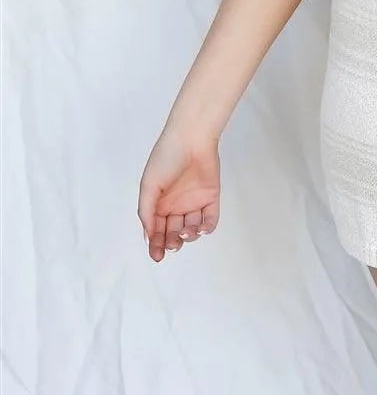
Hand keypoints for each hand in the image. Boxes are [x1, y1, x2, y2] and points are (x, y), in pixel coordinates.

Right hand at [138, 124, 220, 261]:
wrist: (190, 139)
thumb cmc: (165, 158)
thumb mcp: (149, 186)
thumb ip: (147, 211)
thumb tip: (149, 235)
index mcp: (158, 203)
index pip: (156, 230)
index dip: (156, 244)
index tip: (157, 256)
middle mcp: (175, 205)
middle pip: (173, 232)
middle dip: (172, 241)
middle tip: (172, 243)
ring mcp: (194, 202)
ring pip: (192, 229)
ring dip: (189, 235)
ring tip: (186, 230)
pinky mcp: (211, 198)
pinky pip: (210, 219)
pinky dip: (207, 227)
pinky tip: (201, 228)